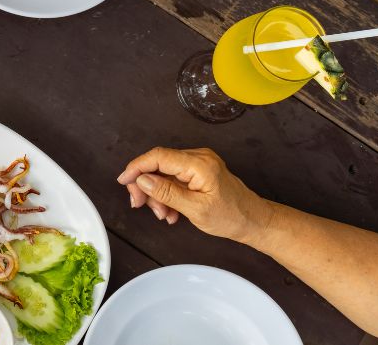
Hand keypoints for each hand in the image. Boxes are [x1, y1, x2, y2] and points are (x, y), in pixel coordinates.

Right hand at [116, 147, 273, 242]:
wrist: (253, 221)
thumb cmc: (231, 217)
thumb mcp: (195, 209)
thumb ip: (166, 193)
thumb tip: (142, 180)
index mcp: (199, 164)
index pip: (158, 156)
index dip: (137, 167)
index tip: (124, 181)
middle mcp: (198, 158)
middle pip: (158, 164)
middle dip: (146, 186)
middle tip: (139, 205)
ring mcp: (198, 163)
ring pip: (163, 173)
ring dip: (157, 194)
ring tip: (163, 214)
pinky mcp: (197, 171)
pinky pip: (172, 178)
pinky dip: (166, 194)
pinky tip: (170, 211)